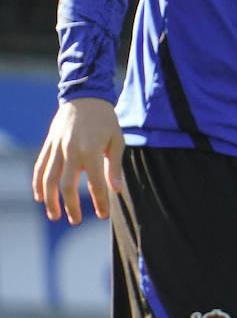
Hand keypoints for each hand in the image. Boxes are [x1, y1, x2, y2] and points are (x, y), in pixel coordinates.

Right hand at [32, 98, 124, 224]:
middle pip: (68, 186)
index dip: (99, 202)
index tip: (103, 215)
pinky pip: (40, 167)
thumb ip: (115, 166)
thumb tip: (116, 190)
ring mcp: (57, 148)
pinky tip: (39, 197)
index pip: (95, 183)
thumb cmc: (106, 120)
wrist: (85, 96)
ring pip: (48, 180)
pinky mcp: (48, 145)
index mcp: (92, 151)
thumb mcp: (117, 140)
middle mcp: (72, 151)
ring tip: (54, 215)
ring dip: (50, 200)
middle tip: (77, 221)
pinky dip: (37, 184)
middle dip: (72, 207)